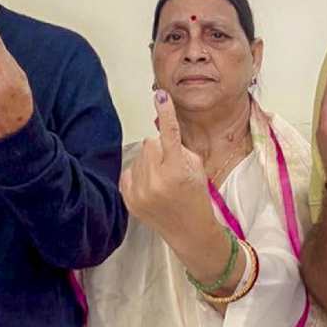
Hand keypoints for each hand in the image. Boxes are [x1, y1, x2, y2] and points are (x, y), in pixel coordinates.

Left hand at [119, 91, 216, 247]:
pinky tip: (151, 185)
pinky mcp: (129, 199)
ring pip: (140, 155)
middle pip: (151, 142)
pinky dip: (140, 172)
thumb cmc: (197, 197)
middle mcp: (156, 181)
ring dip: (150, 161)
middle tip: (172, 165)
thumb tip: (162, 132)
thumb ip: (179, 148)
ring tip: (163, 179)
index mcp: (177, 172)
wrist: (189, 231)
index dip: (166, 113)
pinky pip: (129, 169)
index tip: (161, 95)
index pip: (169, 134)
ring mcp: (140, 192)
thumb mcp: (197, 169)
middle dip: (161, 148)